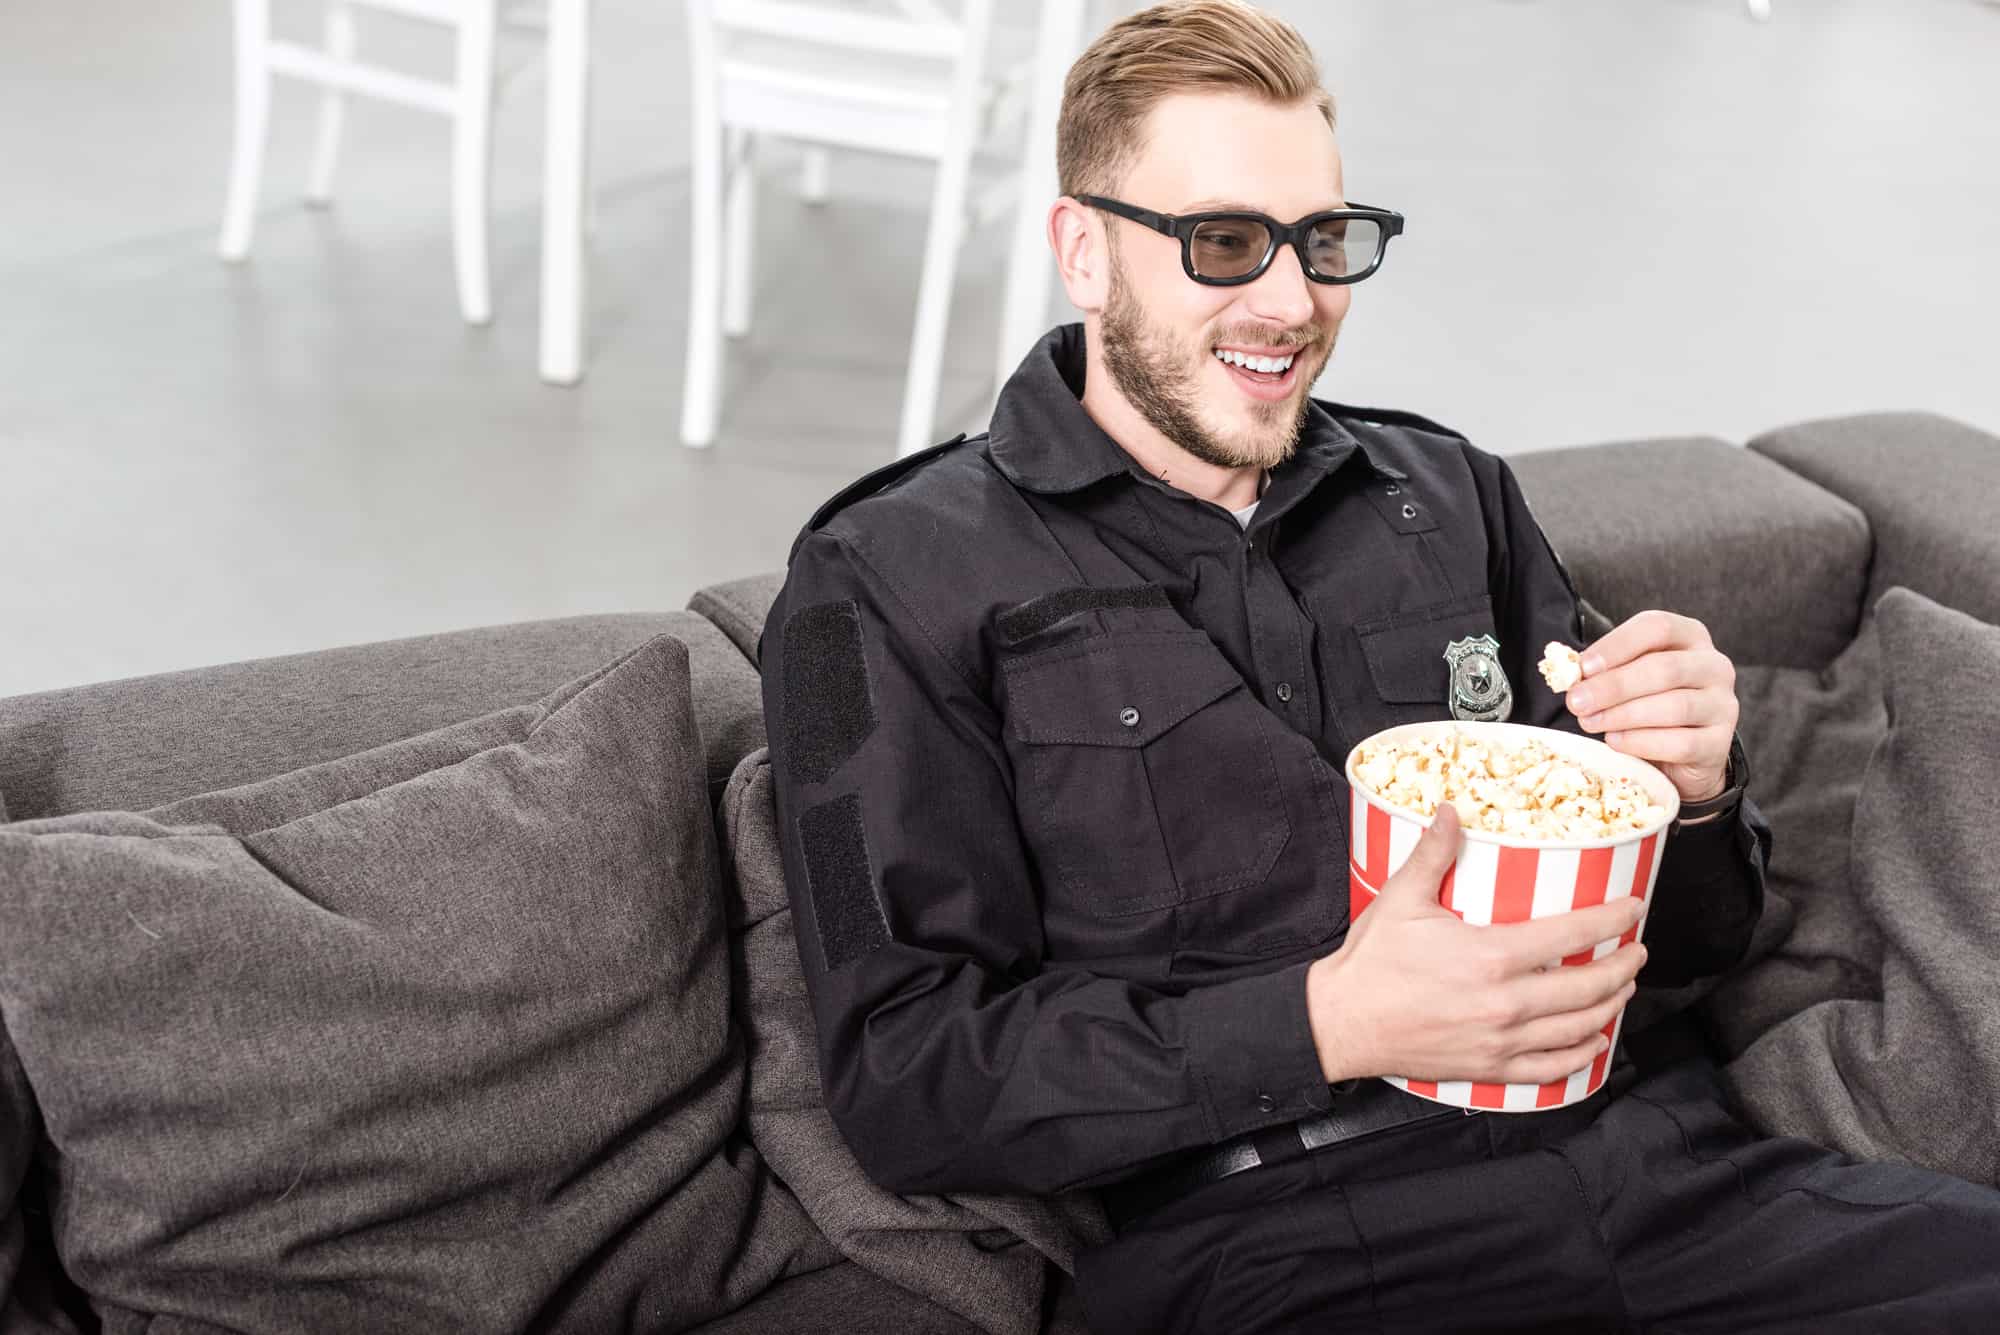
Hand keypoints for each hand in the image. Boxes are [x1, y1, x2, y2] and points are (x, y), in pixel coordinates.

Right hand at [1308, 804, 1648, 1085]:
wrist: (1342, 1022)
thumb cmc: (1370, 964)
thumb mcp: (1401, 899)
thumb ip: (1433, 853)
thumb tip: (1451, 812)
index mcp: (1491, 956)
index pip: (1572, 934)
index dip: (1611, 919)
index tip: (1632, 909)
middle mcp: (1505, 1003)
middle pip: (1589, 985)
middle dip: (1623, 966)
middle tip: (1637, 950)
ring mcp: (1501, 1040)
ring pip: (1580, 1027)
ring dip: (1611, 1005)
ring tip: (1623, 988)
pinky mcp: (1490, 1067)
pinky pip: (1552, 1066)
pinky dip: (1581, 1053)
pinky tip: (1592, 1038)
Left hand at [1567, 610, 1737, 801]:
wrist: (1682, 754)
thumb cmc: (1649, 704)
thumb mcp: (1629, 677)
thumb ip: (1605, 669)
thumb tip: (1569, 672)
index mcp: (1690, 637)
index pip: (1656, 627)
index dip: (1617, 645)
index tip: (1583, 667)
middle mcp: (1714, 666)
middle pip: (1663, 669)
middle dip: (1613, 686)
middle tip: (1577, 702)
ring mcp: (1722, 705)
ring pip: (1673, 706)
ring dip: (1623, 715)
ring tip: (1590, 722)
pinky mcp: (1719, 743)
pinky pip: (1680, 743)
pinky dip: (1641, 742)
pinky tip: (1615, 741)